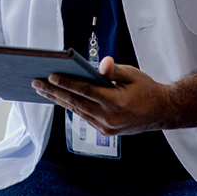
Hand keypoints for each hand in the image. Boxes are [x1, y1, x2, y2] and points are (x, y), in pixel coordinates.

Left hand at [32, 57, 177, 134]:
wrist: (160, 112)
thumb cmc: (147, 89)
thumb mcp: (133, 74)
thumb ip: (114, 70)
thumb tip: (100, 64)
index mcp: (117, 102)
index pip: (86, 91)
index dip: (67, 83)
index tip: (50, 75)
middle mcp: (110, 117)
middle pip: (75, 102)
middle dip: (54, 91)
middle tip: (36, 82)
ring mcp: (106, 127)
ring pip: (77, 111)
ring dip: (58, 99)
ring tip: (42, 89)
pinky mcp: (105, 131)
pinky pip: (83, 116)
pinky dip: (70, 106)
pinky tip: (59, 98)